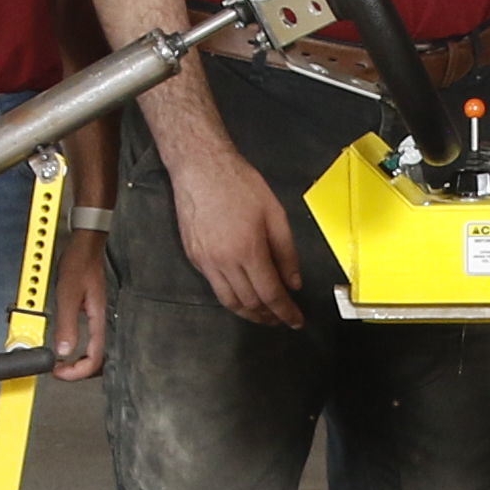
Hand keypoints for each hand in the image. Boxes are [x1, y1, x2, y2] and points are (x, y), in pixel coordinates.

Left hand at [48, 232, 113, 378]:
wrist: (86, 247)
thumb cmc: (80, 264)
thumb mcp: (68, 295)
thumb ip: (67, 324)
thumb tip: (63, 350)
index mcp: (99, 319)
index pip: (95, 357)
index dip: (78, 371)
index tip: (59, 371)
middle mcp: (103, 321)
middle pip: (101, 360)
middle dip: (81, 372)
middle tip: (61, 372)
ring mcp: (100, 318)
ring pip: (98, 352)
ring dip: (83, 363)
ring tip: (65, 365)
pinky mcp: (95, 314)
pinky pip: (93, 341)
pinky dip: (83, 351)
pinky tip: (71, 349)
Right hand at [165, 139, 306, 325]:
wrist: (200, 168)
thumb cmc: (239, 184)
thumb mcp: (275, 214)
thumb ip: (287, 252)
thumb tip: (293, 283)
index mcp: (248, 250)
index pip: (271, 294)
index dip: (286, 312)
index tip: (296, 321)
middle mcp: (224, 262)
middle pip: (249, 303)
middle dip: (268, 316)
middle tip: (282, 319)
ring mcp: (205, 262)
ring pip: (229, 301)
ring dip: (248, 313)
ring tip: (263, 315)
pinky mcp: (194, 257)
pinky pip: (214, 286)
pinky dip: (231, 297)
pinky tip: (242, 293)